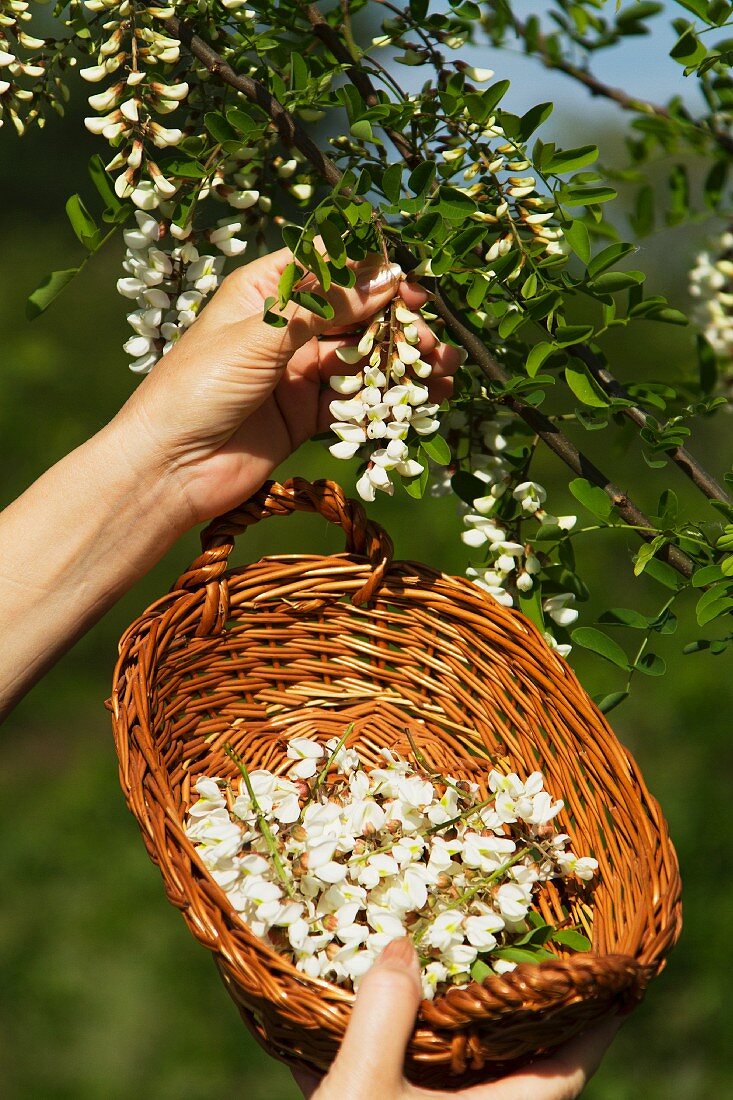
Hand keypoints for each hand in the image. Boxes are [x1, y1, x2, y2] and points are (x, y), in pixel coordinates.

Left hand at [112, 248, 460, 528]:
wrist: (167, 470)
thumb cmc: (196, 389)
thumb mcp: (259, 337)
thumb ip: (322, 307)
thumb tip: (384, 277)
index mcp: (265, 293)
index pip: (330, 269)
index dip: (373, 275)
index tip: (411, 290)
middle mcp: (286, 329)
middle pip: (355, 316)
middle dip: (398, 327)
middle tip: (432, 343)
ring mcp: (297, 374)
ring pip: (362, 361)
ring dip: (402, 366)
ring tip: (443, 373)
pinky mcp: (306, 416)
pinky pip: (355, 404)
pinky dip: (388, 403)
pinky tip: (422, 404)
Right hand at [294, 939, 619, 1099]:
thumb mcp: (364, 1090)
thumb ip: (386, 1014)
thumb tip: (403, 948)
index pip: (568, 1069)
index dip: (592, 1023)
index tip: (609, 977)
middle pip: (516, 1068)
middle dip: (514, 1014)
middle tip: (510, 952)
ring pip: (454, 1083)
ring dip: (439, 1033)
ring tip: (428, 979)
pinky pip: (401, 1094)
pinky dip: (385, 1058)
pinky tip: (338, 1029)